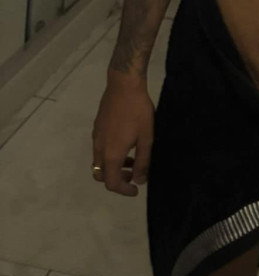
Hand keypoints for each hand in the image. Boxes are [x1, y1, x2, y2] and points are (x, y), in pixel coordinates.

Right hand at [91, 75, 154, 196]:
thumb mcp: (146, 138)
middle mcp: (99, 149)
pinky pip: (100, 149)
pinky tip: (126, 143)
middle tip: (133, 175)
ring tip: (133, 159)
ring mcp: (96, 137)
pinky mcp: (97, 127)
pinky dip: (110, 155)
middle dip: (117, 180)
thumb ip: (143, 161)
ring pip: (99, 162)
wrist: (123, 85)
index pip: (112, 183)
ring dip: (114, 167)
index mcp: (111, 155)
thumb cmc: (138, 112)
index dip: (124, 191)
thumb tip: (139, 180)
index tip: (136, 190)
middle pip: (101, 175)